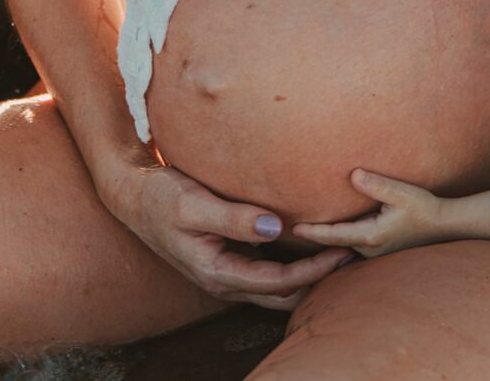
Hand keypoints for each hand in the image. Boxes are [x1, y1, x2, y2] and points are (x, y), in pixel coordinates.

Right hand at [102, 161, 351, 310]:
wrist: (134, 196)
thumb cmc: (160, 197)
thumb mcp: (192, 204)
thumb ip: (233, 217)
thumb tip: (274, 227)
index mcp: (218, 273)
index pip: (278, 283)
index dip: (314, 271)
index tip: (343, 250)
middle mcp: (226, 280)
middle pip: (285, 294)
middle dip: (320, 279)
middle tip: (355, 253)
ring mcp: (229, 271)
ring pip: (279, 287)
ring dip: (309, 274)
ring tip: (341, 249)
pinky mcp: (231, 257)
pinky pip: (270, 269)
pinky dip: (294, 262)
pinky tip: (311, 240)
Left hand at [291, 169, 488, 258]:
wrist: (444, 224)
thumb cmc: (425, 207)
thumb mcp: (402, 193)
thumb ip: (377, 184)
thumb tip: (353, 175)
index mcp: (372, 236)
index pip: (333, 234)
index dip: (311, 232)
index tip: (292, 229)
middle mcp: (370, 248)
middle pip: (334, 242)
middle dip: (313, 236)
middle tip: (287, 229)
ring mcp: (374, 250)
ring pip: (342, 243)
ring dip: (325, 236)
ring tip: (302, 228)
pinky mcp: (379, 247)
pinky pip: (352, 242)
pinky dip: (338, 236)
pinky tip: (329, 228)